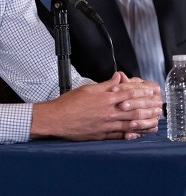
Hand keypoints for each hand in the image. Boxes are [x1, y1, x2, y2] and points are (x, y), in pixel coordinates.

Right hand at [30, 72, 161, 140]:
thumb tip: (117, 78)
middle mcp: (108, 112)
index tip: (149, 90)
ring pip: (130, 123)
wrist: (58, 119)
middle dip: (147, 106)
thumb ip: (105, 84)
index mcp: (105, 98)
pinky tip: (138, 132)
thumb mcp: (88, 88)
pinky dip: (131, 133)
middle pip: (134, 108)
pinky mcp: (103, 135)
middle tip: (156, 104)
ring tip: (153, 119)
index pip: (128, 93)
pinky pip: (121, 135)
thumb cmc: (69, 103)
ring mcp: (107, 125)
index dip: (141, 91)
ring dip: (144, 120)